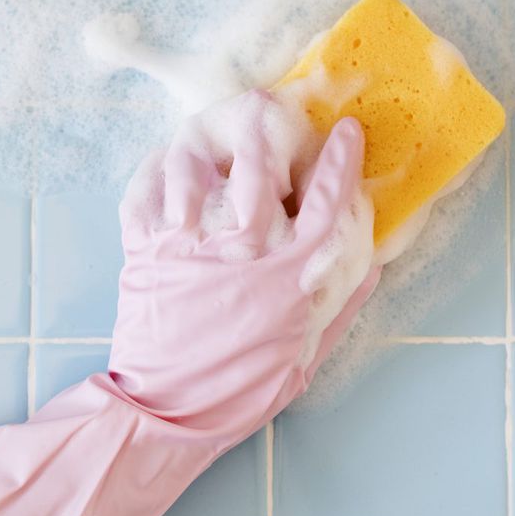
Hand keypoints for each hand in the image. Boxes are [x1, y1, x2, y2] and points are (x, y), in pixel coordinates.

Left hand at [0, 91, 379, 515]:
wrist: (169, 412)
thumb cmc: (243, 387)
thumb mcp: (308, 353)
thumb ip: (339, 301)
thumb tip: (369, 259)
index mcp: (292, 275)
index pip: (329, 200)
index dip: (342, 159)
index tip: (347, 131)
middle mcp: (244, 250)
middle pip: (259, 164)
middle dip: (266, 122)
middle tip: (268, 103)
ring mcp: (191, 246)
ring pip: (196, 166)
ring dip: (204, 139)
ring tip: (209, 128)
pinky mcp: (147, 251)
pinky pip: (146, 192)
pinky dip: (154, 170)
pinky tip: (165, 163)